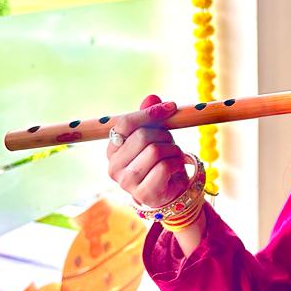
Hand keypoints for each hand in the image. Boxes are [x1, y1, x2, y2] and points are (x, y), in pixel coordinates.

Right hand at [106, 94, 187, 208]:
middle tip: (171, 143)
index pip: (126, 123)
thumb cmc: (159, 162)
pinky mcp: (143, 193)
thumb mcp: (155, 137)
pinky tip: (176, 168)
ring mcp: (127, 182)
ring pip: (156, 150)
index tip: (171, 108)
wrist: (170, 193)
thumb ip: (150, 118)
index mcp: (112, 150)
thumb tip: (152, 97)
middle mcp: (114, 167)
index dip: (149, 113)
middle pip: (143, 135)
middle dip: (164, 135)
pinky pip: (165, 166)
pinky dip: (177, 163)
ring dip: (173, 150)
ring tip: (173, 157)